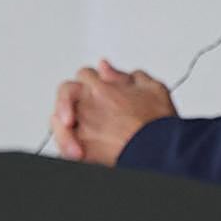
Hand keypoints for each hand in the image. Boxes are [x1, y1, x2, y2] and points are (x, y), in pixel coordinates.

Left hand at [50, 58, 176, 165]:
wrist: (161, 151)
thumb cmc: (159, 124)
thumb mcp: (152, 88)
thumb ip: (125, 76)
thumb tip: (105, 67)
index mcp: (102, 87)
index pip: (85, 75)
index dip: (90, 82)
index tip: (95, 92)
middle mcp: (88, 105)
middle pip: (65, 93)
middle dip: (68, 100)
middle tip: (74, 114)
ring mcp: (84, 129)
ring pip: (58, 122)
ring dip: (65, 126)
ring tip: (75, 137)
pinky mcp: (83, 153)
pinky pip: (64, 150)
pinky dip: (67, 150)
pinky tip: (78, 153)